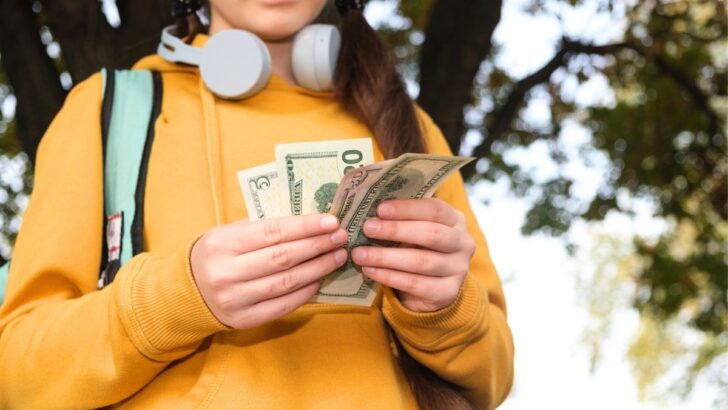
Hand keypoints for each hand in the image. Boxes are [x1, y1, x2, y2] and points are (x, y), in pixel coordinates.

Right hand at [190, 213, 347, 328]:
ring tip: (337, 256)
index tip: (331, 220)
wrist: (187, 292)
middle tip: (341, 237)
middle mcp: (227, 272)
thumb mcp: (229, 232)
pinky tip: (320, 279)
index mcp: (223, 243)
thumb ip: (262, 227)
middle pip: (283, 257)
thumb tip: (308, 222)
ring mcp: (235, 299)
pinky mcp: (244, 320)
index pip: (272, 232)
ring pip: (286, 282)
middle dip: (317, 246)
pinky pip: (283, 305)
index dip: (305, 226)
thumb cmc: (217, 254)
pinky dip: (305, 292)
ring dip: (318, 268)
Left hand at [351, 198, 475, 311]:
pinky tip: (370, 271)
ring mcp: (458, 269)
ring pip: (420, 261)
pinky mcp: (447, 292)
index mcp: (456, 220)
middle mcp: (463, 243)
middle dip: (396, 230)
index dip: (407, 208)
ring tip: (360, 254)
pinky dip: (389, 276)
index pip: (436, 209)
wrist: (431, 288)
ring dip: (385, 257)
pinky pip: (415, 283)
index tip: (380, 209)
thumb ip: (401, 219)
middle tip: (368, 228)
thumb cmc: (418, 248)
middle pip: (431, 234)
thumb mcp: (415, 229)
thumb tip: (369, 211)